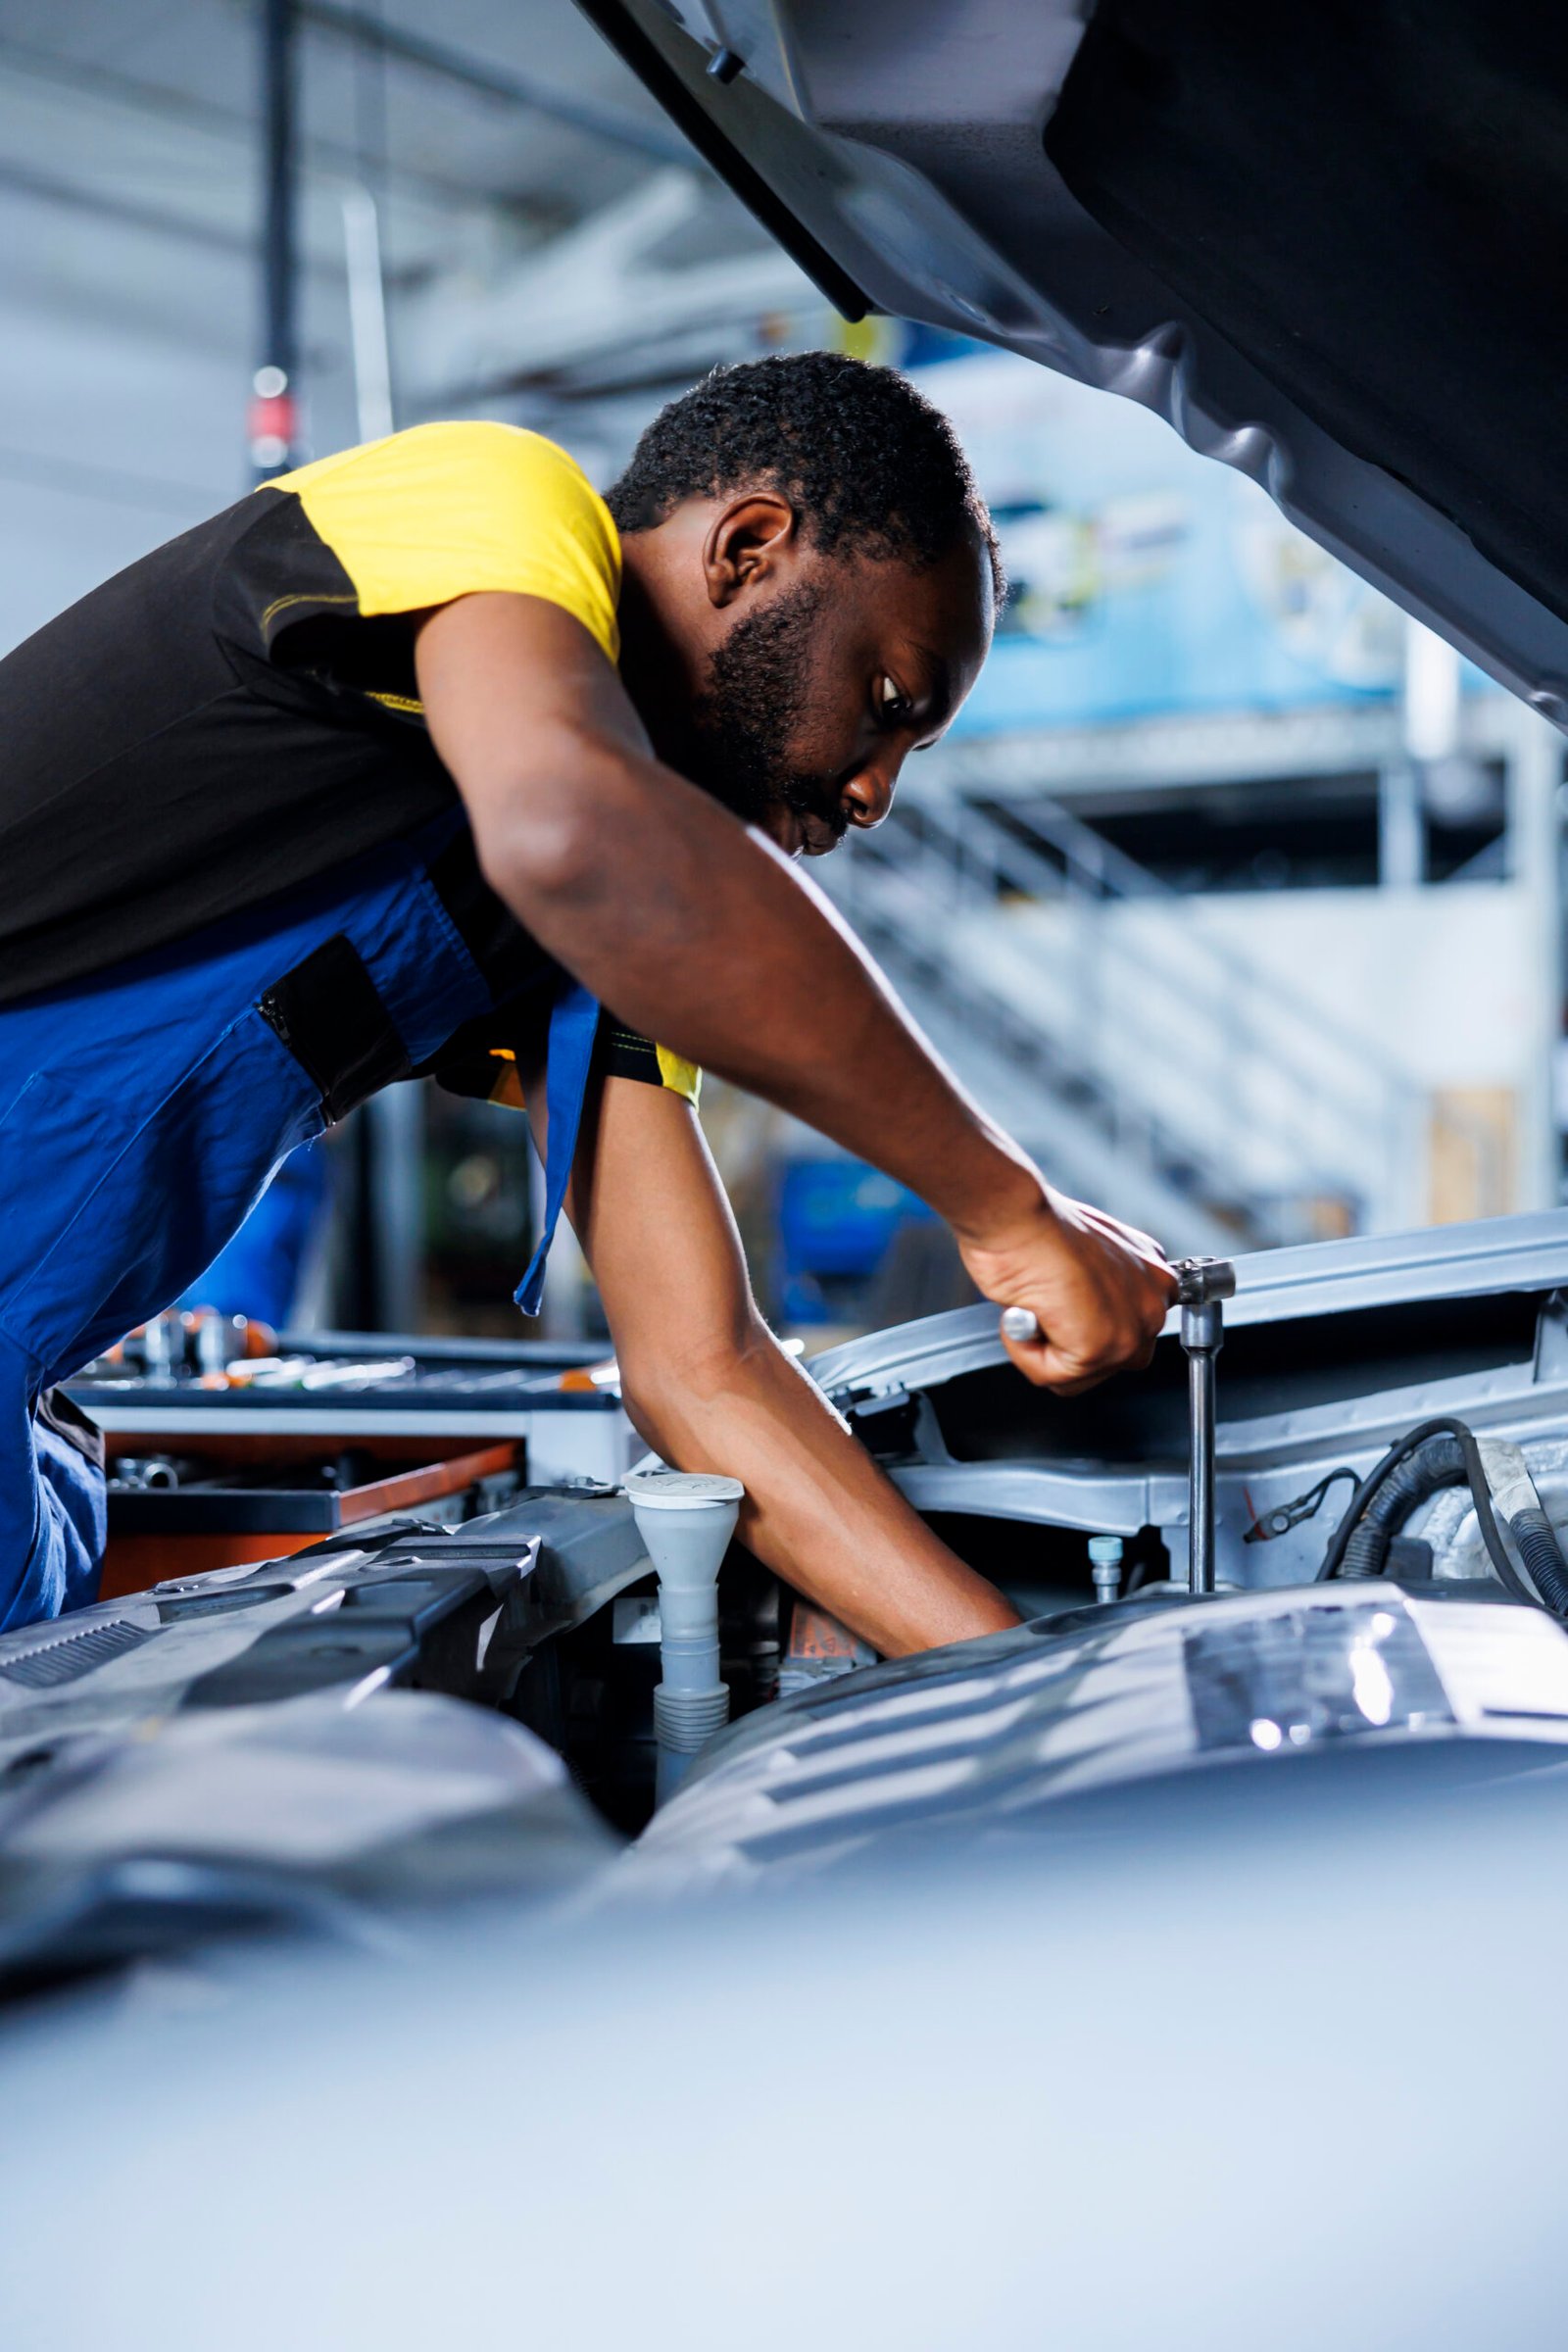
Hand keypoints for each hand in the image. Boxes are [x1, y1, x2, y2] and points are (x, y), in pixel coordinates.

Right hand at [958, 1186, 1177, 1394]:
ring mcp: (1131, 1328)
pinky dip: (1026, 1353)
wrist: (1018, 1216)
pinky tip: (1026, 1314)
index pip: (1130, 1330)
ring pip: (1082, 1376)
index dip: (1086, 1327)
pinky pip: (1053, 1377)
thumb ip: (1101, 1288)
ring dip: (1046, 1353)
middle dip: (1072, 1346)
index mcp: (1154, 1276)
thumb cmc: (1039, 1226)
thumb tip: (1081, 1313)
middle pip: (1112, 1360)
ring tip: (1035, 1308)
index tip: (1064, 1313)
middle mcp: (1153, 1301)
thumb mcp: (1088, 1255)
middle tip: (1045, 1311)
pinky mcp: (1100, 1348)